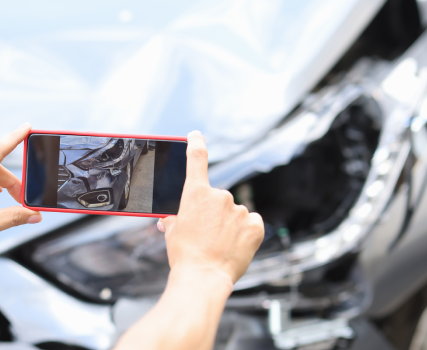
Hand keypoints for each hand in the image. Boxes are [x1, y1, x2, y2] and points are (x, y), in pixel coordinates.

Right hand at [158, 131, 263, 285]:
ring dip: (228, 224)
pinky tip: (236, 245)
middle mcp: (220, 196)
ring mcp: (240, 210)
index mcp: (196, 193)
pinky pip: (251, 223)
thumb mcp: (172, 232)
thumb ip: (176, 218)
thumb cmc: (184, 255)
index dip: (196, 143)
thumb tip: (171, 219)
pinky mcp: (255, 225)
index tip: (195, 135)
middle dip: (212, 213)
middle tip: (205, 235)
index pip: (197, 158)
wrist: (203, 277)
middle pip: (217, 199)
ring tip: (219, 245)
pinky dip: (245, 232)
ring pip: (234, 213)